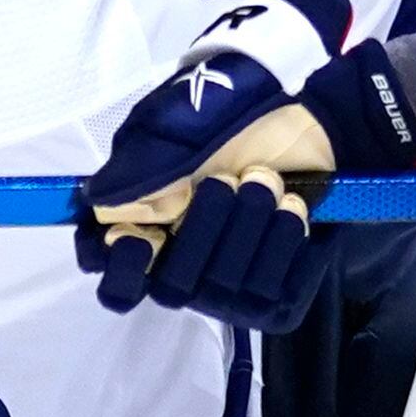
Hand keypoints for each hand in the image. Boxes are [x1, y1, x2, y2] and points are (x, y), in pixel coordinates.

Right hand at [78, 0, 415, 328]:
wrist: (316, 121)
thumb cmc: (236, 120)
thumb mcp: (174, 126)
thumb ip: (135, 168)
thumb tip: (98, 203)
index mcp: (143, 231)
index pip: (115, 281)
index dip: (122, 271)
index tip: (144, 238)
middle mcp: (181, 268)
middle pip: (172, 288)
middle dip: (205, 233)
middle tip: (229, 180)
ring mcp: (228, 289)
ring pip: (224, 289)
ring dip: (250, 228)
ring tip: (269, 182)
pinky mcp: (276, 296)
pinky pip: (272, 291)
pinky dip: (284, 246)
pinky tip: (293, 211)